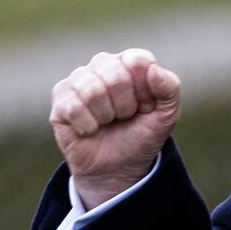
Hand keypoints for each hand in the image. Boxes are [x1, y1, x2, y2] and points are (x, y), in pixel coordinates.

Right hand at [50, 47, 182, 206]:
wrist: (118, 169)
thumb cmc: (141, 136)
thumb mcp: (167, 115)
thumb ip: (169, 88)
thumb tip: (153, 69)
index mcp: (130, 63)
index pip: (137, 60)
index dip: (144, 90)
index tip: (145, 107)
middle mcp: (103, 65)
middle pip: (115, 74)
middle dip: (125, 106)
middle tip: (124, 117)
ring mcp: (79, 80)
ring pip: (92, 90)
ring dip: (106, 116)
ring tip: (107, 122)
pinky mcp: (60, 98)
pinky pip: (73, 106)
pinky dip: (87, 125)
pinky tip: (90, 129)